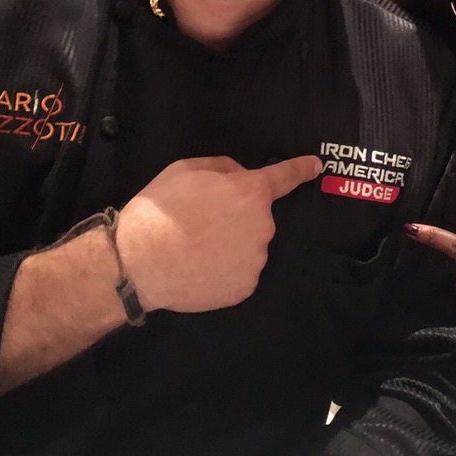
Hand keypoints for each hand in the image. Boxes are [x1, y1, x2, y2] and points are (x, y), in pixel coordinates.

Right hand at [117, 155, 321, 312]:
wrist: (140, 263)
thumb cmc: (161, 211)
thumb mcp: (186, 169)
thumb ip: (222, 168)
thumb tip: (239, 176)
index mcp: (251, 193)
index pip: (285, 177)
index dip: (302, 169)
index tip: (315, 167)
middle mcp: (262, 226)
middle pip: (257, 217)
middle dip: (237, 217)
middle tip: (202, 222)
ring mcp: (256, 260)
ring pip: (249, 246)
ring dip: (231, 245)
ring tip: (196, 248)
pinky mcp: (245, 288)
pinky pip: (240, 272)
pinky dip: (224, 270)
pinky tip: (200, 268)